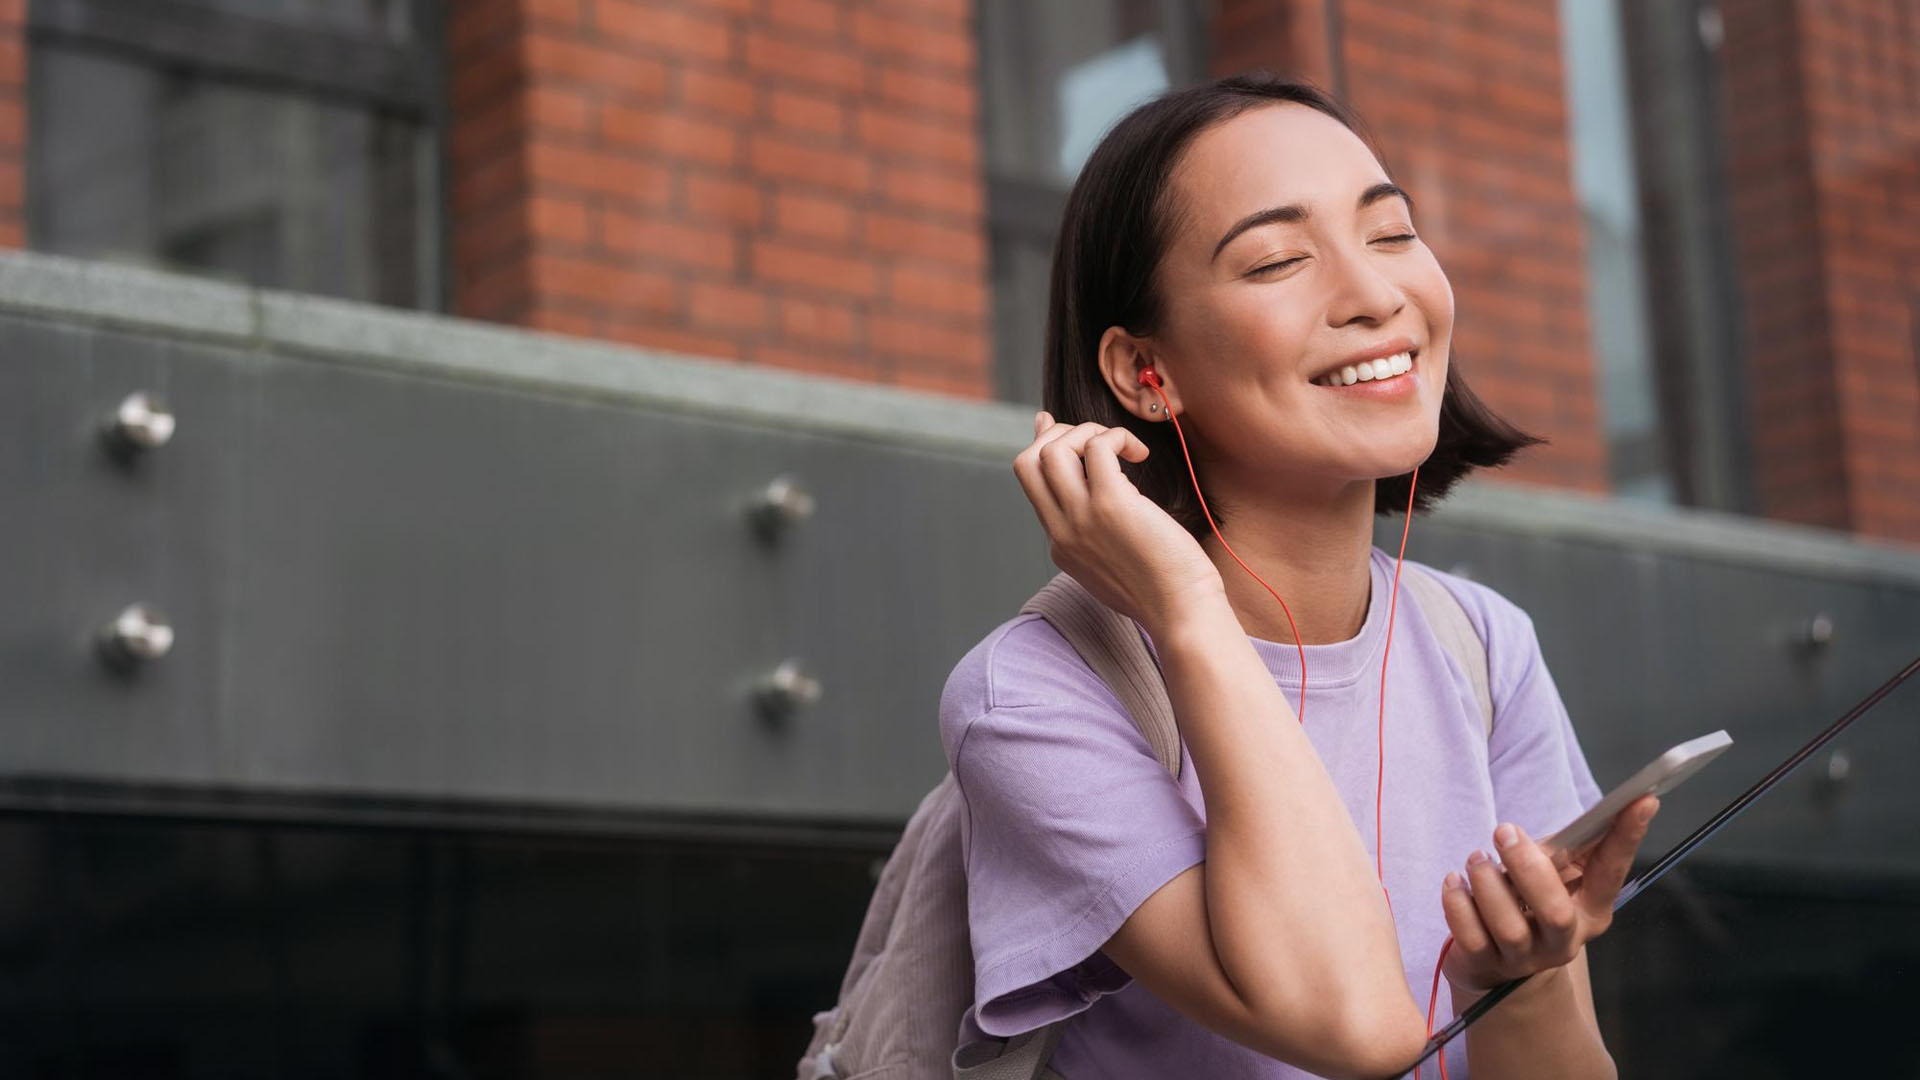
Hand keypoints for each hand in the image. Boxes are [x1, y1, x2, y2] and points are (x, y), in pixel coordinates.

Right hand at [1012, 411, 1223, 634]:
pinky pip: (1097, 447)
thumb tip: (1104, 498)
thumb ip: (1097, 533)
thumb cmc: (1162, 588)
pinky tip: (1140, 453)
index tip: (1057, 426)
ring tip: (1121, 447)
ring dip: (1087, 432)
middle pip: (1026, 462)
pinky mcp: (1112, 504)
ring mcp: (1082, 518)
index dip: (1043, 447)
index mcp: (1060, 544)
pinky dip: (1117, 437)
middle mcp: (1062, 530)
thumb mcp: (1113, 563)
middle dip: (1057, 436)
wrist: (1181, 612)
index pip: (1031, 484)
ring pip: (1054, 450)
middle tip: (1097, 439)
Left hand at [1439, 795, 1660, 992]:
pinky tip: (1455, 881)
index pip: (1612, 874)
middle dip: (1528, 868)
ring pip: (1509, 927)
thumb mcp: (1553, 873)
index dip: (1627, 838)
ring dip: (1488, 883)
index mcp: (1590, 912)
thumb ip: (1568, 848)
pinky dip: (1457, 904)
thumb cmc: (1526, 900)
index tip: (1641, 800)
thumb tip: (1602, 811)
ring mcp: (1525, 959)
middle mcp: (1564, 940)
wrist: (1492, 960)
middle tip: (1505, 831)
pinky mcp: (1486, 964)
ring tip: (1476, 858)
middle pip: (1555, 913)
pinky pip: (1470, 937)